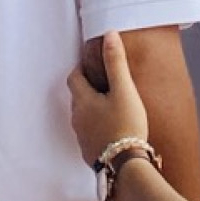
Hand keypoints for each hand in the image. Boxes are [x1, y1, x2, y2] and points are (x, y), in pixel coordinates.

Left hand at [66, 31, 150, 168]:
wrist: (125, 166)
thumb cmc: (125, 125)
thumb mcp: (124, 90)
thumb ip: (115, 62)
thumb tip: (109, 34)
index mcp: (82, 101)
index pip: (74, 77)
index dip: (81, 68)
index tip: (93, 64)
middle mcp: (77, 119)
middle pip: (77, 97)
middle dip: (88, 88)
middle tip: (105, 83)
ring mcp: (82, 137)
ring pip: (83, 116)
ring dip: (93, 108)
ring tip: (111, 105)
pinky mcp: (89, 152)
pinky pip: (90, 134)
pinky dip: (98, 127)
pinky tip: (113, 128)